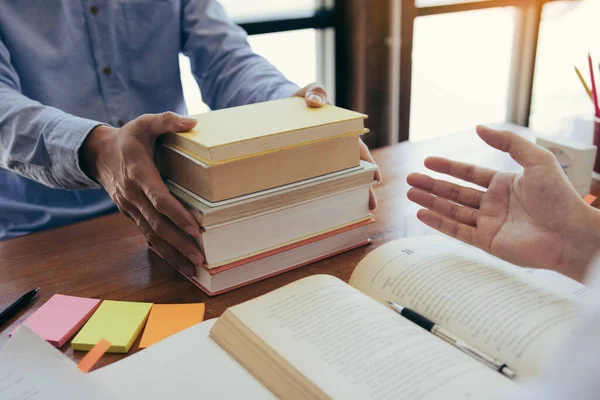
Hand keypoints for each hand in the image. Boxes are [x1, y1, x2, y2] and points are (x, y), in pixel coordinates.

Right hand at [81, 112, 203, 269]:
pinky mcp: (131, 215)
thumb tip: (193, 122)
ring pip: (152, 236)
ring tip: (194, 270)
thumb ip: (167, 121)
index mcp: (139, 174)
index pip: (160, 199)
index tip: (196, 229)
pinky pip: (148, 236)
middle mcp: (133, 196)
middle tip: (200, 257)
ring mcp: (131, 208)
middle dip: (179, 243)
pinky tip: (179, 264)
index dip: (177, 215)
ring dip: (173, 254)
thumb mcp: (144, 123)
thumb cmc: (127, 138)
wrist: (96, 154)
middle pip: (158, 225)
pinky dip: (164, 252)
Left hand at [294, 83, 381, 209]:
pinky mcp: (311, 168)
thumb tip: (315, 102)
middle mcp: (338, 150)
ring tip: (356, 213)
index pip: (358, 150)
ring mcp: (325, 161)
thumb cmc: (302, 100)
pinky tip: (329, 210)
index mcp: (343, 133)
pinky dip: (328, 195)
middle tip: (371, 204)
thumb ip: (314, 92)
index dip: (368, 163)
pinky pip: (320, 182)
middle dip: (364, 187)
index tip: (375, 177)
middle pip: (354, 170)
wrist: (286, 110)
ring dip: (349, 195)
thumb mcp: (308, 93)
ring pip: (341, 179)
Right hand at [406, 125, 599, 281]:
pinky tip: (422, 214)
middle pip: (455, 193)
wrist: (570, 234)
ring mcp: (489, 224)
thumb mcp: (536, 159)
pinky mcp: (487, 242)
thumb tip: (479, 128)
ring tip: (410, 193)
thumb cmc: (559, 197)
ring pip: (452, 211)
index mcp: (504, 184)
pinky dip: (438, 223)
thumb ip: (508, 142)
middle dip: (432, 185)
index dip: (448, 167)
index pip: (469, 174)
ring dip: (430, 201)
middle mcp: (494, 204)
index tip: (427, 161)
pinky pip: (457, 231)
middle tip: (410, 179)